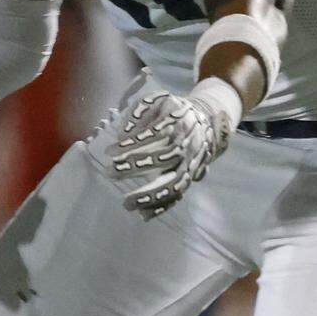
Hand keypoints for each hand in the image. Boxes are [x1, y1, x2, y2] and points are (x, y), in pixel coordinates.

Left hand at [106, 88, 231, 219]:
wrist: (206, 120)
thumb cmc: (173, 110)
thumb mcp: (158, 100)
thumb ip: (140, 113)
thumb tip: (122, 133)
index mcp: (178, 122)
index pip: (154, 134)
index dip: (132, 144)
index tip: (109, 152)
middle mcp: (187, 145)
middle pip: (162, 159)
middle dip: (135, 167)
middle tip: (110, 173)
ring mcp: (190, 164)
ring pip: (173, 183)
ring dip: (151, 195)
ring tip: (127, 204)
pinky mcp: (190, 178)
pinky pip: (178, 196)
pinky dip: (162, 207)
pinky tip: (144, 215)